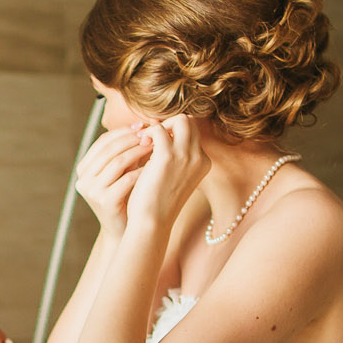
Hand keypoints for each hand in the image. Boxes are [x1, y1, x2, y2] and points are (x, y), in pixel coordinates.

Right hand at [74, 126, 153, 233]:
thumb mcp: (122, 170)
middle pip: (109, 150)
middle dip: (131, 139)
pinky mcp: (105, 202)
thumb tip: (145, 124)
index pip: (102, 142)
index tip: (142, 124)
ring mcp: (92, 191)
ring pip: (117, 162)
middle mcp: (83, 179)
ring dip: (138, 151)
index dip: (122, 131)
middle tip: (151, 132)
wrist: (125, 229)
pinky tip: (156, 165)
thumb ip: (127, 150)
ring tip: (155, 145)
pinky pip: (126, 180)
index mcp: (84, 168)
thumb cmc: (127, 195)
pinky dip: (141, 170)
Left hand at [129, 115, 208, 231]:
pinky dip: (148, 132)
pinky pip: (159, 129)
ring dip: (161, 125)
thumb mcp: (173, 178)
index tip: (157, 138)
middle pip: (191, 122)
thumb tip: (159, 136)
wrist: (153, 222)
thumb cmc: (158, 204)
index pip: (193, 134)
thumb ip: (173, 159)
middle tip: (151, 135)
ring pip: (180, 119)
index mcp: (203, 163)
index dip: (175, 132)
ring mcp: (186, 156)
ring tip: (146, 139)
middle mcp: (199, 157)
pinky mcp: (167, 157)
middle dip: (170, 123)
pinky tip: (140, 143)